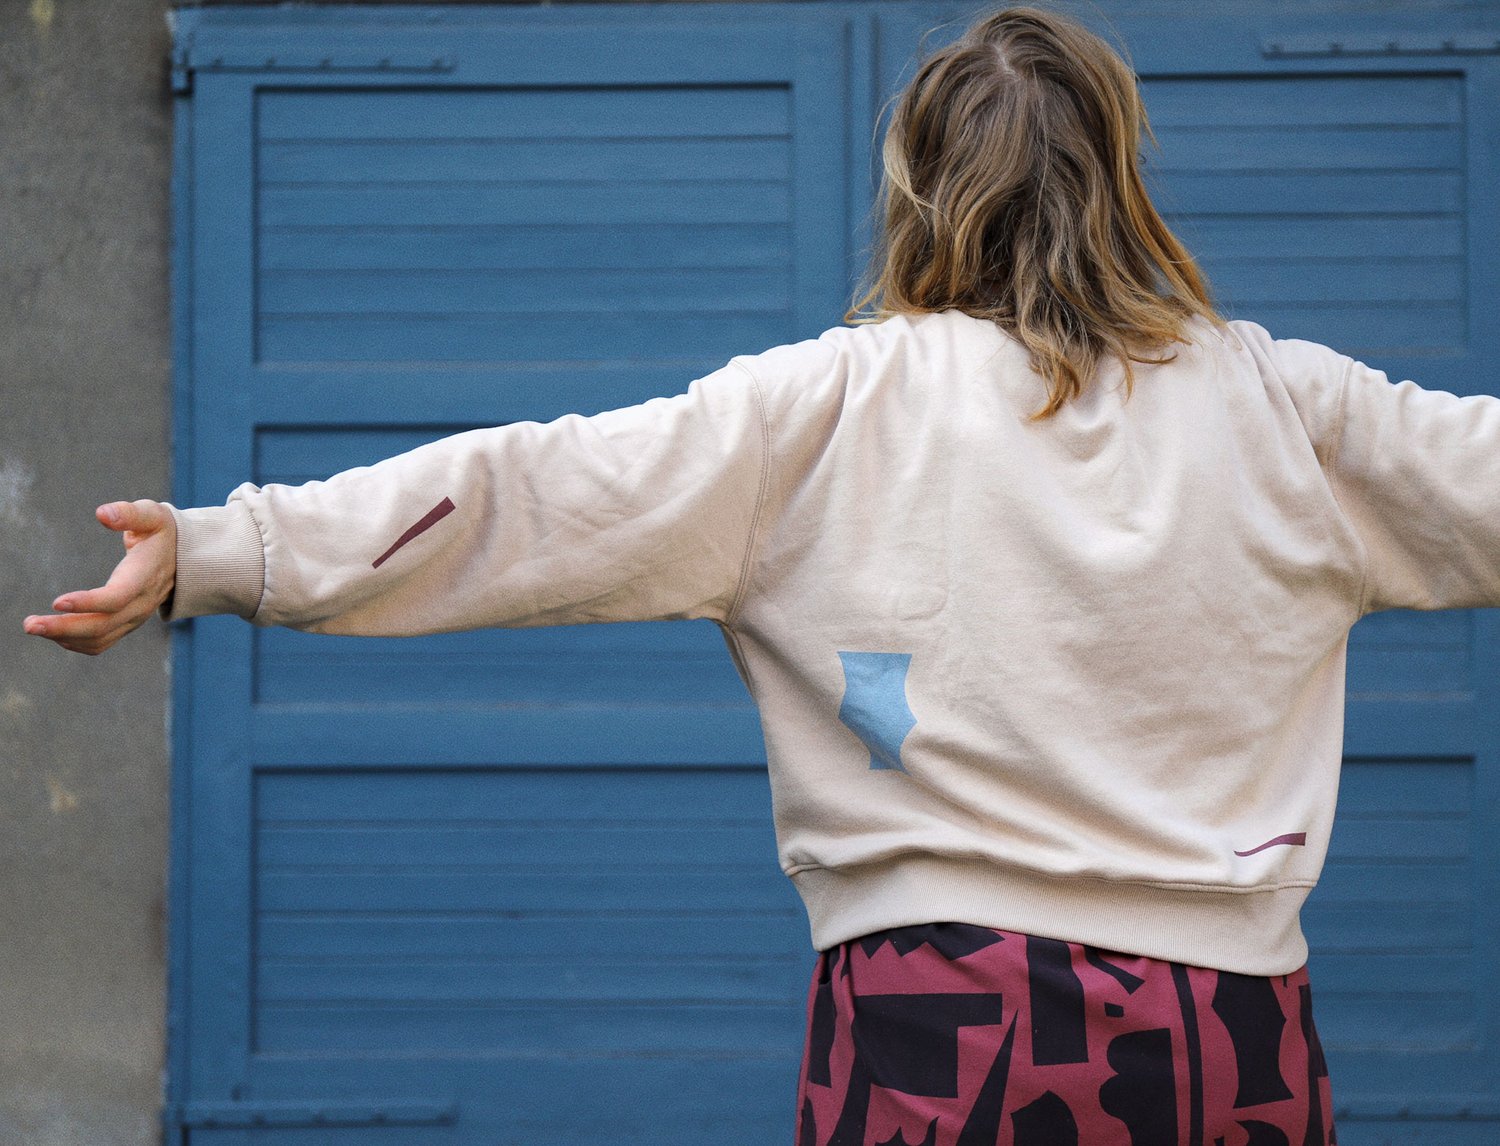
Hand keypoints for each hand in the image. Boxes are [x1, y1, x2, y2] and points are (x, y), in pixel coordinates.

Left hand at [23, 501, 176, 654]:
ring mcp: (135, 617)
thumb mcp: (152, 515)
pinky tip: (55, 633)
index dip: (88, 603)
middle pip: (103, 625)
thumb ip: (129, 514)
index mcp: (145, 576)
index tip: (56, 602)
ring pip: (99, 638)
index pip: (118, 597)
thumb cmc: (161, 533)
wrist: (184, 559)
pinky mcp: (127, 624)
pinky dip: (76, 643)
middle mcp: (142, 603)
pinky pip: (101, 643)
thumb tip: (102, 514)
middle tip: (29, 624)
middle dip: (64, 627)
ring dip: (64, 637)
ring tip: (34, 627)